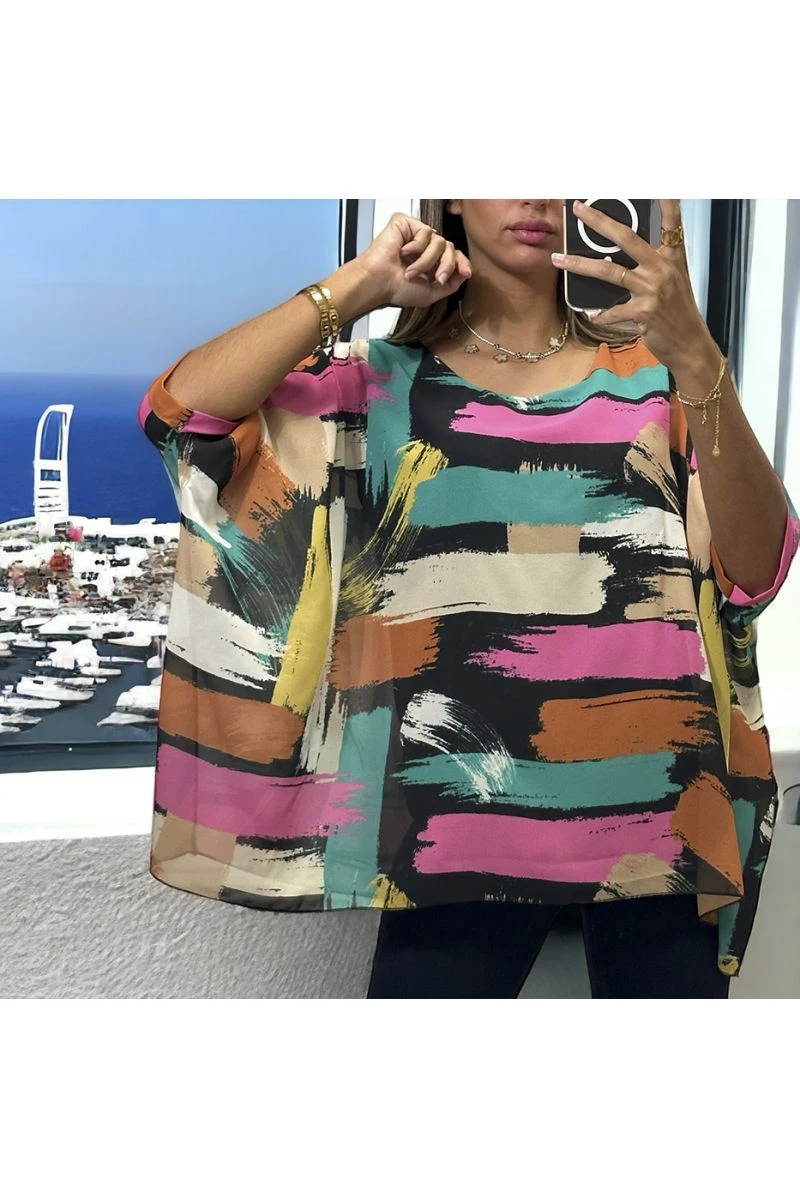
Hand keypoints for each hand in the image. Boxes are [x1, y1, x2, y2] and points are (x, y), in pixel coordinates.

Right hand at [355, 212, 471, 309]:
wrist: (378, 283)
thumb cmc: (397, 289)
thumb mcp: (431, 293)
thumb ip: (451, 283)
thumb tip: (465, 272)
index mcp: (429, 262)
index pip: (452, 256)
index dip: (461, 263)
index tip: (467, 273)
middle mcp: (423, 247)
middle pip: (450, 248)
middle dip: (446, 265)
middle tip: (436, 279)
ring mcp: (414, 235)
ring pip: (439, 241)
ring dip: (427, 260)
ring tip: (411, 271)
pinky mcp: (405, 224)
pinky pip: (426, 231)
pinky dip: (417, 246)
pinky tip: (403, 252)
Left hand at [551, 200, 712, 370]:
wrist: (690, 344)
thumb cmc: (678, 312)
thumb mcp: (674, 281)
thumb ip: (653, 263)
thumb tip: (621, 255)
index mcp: (672, 257)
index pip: (671, 222)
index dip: (666, 201)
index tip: (658, 183)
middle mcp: (663, 269)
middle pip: (626, 238)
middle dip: (599, 221)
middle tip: (577, 209)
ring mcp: (653, 290)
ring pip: (609, 272)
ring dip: (579, 264)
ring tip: (558, 259)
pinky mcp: (644, 312)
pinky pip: (612, 311)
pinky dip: (600, 313)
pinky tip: (591, 313)